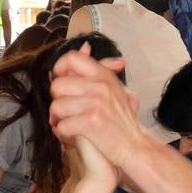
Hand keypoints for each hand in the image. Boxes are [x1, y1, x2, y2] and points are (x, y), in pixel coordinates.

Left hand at [49, 45, 143, 169]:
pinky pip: (62, 126)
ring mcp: (95, 104)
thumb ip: (99, 68)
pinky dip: (64, 135)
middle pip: (57, 85)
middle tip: (68, 111)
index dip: (59, 69)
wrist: (135, 146)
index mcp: (103, 75)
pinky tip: (73, 136)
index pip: (72, 58)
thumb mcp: (114, 87)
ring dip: (59, 120)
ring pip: (56, 107)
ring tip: (70, 125)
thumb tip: (85, 46)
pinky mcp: (91, 122)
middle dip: (57, 101)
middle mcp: (100, 86)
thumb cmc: (122, 120)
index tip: (60, 81)